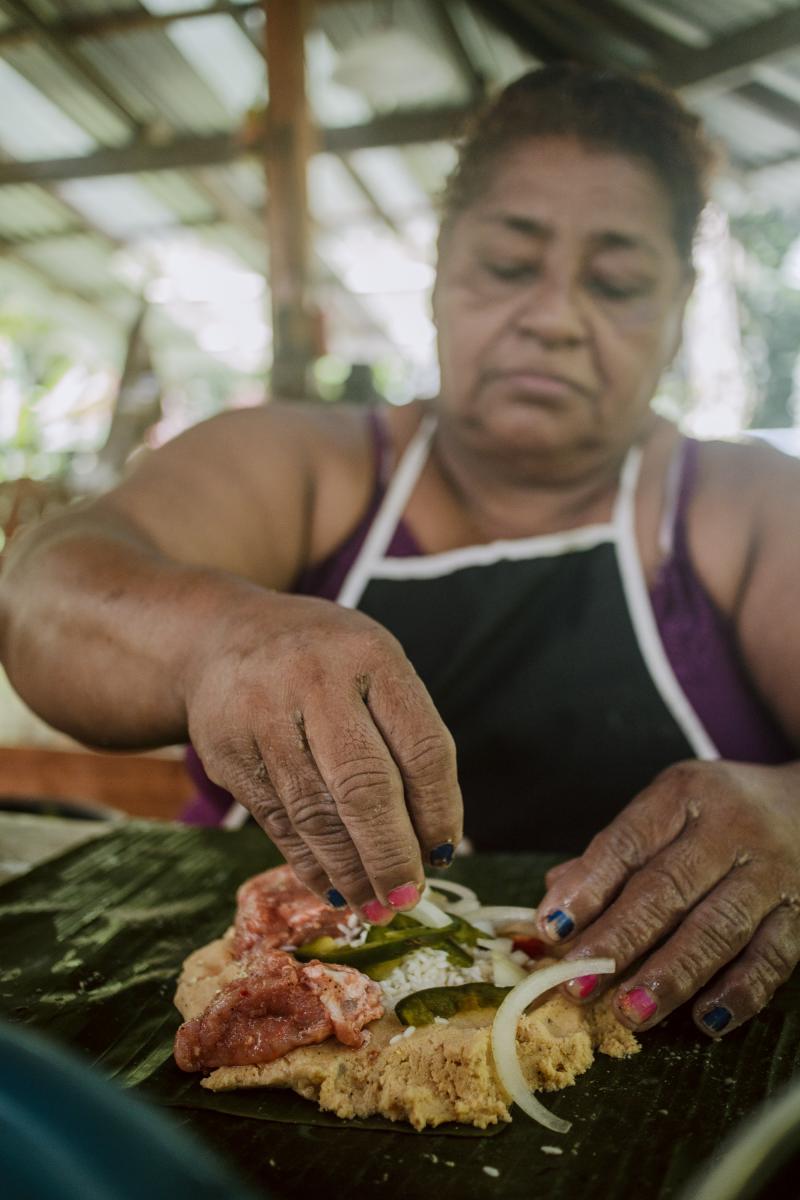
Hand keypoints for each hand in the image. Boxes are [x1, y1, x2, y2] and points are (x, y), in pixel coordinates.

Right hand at [184, 592, 461, 919]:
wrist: (222, 636)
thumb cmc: (322, 662)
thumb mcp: (373, 667)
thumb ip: (404, 736)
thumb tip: (435, 838)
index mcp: (372, 657)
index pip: (422, 747)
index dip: (439, 810)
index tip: (444, 851)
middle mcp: (317, 681)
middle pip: (366, 787)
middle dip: (392, 855)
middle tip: (408, 896)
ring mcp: (265, 717)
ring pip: (317, 815)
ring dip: (352, 871)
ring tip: (376, 904)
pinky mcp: (228, 753)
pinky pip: (278, 822)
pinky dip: (310, 864)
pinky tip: (335, 886)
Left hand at [535, 760, 799, 1036]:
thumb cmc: (722, 813)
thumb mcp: (669, 809)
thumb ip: (615, 853)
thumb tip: (555, 897)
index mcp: (683, 796)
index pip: (627, 842)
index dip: (588, 887)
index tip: (552, 929)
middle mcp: (729, 829)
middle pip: (668, 888)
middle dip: (620, 939)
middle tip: (579, 983)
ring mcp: (771, 872)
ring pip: (718, 928)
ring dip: (672, 975)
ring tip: (631, 1013)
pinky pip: (773, 958)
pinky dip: (740, 992)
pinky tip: (706, 1021)